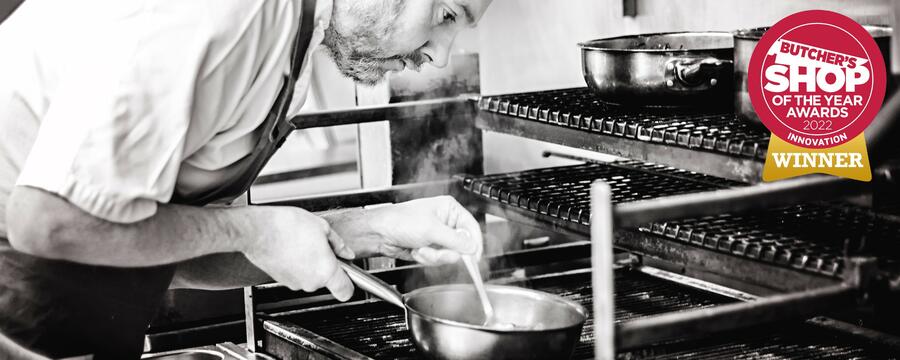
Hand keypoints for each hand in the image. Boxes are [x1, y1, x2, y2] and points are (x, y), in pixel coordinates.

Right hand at [242, 207, 355, 300]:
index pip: (346, 292)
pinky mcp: (282, 279)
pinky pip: (296, 274)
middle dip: (326, 264)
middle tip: (320, 246)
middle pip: (326, 280)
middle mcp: (310, 282)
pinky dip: (296, 264)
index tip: (349, 276)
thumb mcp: (322, 228)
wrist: (257, 230)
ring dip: (310, 263)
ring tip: (303, 243)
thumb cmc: (287, 227)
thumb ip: (339, 244)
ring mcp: (294, 283)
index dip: (350, 284)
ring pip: (310, 277)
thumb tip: (346, 252)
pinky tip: (292, 248)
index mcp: (325, 271)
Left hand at [326, 196, 482, 265]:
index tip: (474, 258)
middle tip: (436, 250)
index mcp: (449, 209)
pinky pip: (437, 260)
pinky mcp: (430, 248)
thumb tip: (471, 247)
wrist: (379, 233)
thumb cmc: (398, 220)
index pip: (471, 228)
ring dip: (434, 256)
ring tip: (421, 248)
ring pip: (448, 255)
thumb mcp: (431, 229)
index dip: (474, 244)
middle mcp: (445, 222)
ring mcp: (437, 237)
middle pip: (461, 245)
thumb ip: (455, 240)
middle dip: (446, 252)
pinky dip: (426, 259)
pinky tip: (416, 250)